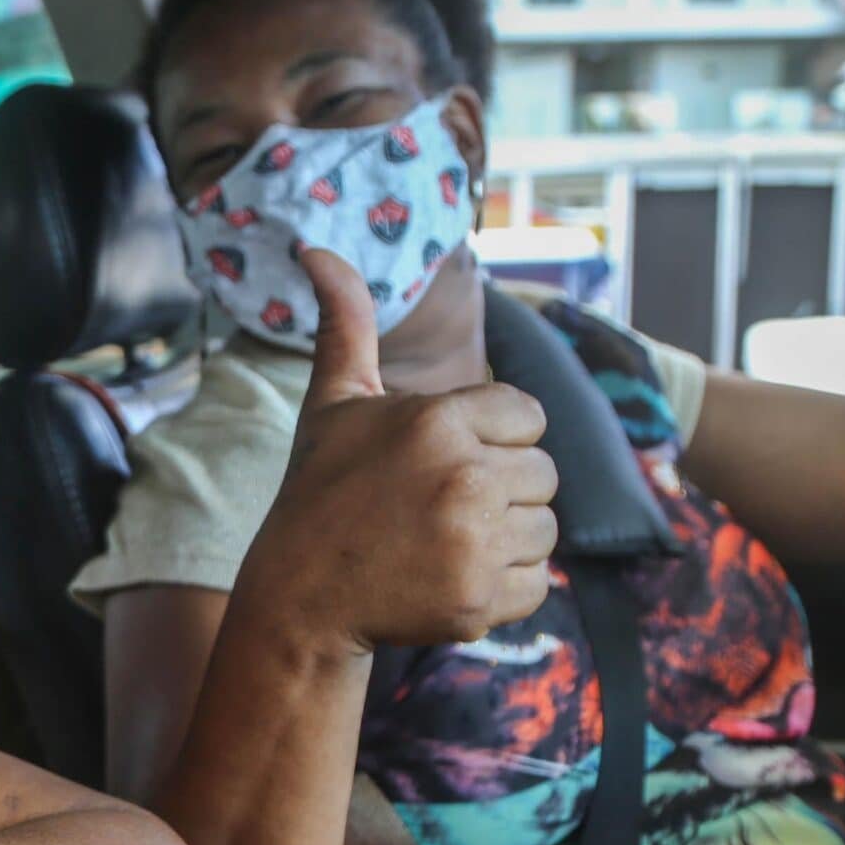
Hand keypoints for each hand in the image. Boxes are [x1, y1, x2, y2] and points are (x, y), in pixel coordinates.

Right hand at [242, 248, 558, 651]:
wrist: (299, 597)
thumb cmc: (322, 492)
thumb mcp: (333, 402)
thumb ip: (346, 322)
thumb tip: (314, 245)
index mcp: (436, 420)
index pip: (527, 416)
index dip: (491, 437)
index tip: (442, 462)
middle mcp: (462, 477)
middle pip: (544, 473)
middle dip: (502, 489)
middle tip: (440, 508)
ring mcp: (472, 542)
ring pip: (545, 528)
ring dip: (506, 538)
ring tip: (445, 542)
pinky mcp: (479, 600)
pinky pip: (537, 584)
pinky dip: (503, 587)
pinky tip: (450, 578)